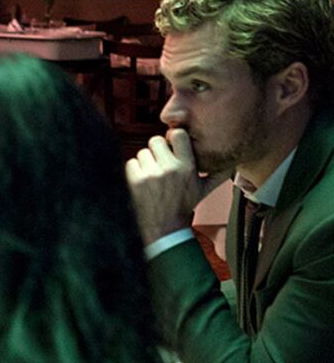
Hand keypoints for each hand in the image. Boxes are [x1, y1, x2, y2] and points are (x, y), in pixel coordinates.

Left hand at [125, 129, 231, 245]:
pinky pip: (131, 164)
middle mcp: (170, 168)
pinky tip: (142, 182)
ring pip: (142, 153)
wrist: (164, 228)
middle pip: (155, 140)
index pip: (177, 134)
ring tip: (152, 176)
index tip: (171, 146)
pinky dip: (134, 171)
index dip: (172, 138)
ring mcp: (151, 174)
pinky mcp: (135, 181)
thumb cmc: (183, 207)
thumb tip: (233, 162)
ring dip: (145, 163)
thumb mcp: (204, 190)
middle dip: (156, 150)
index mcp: (187, 167)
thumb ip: (218, 174)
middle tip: (159, 163)